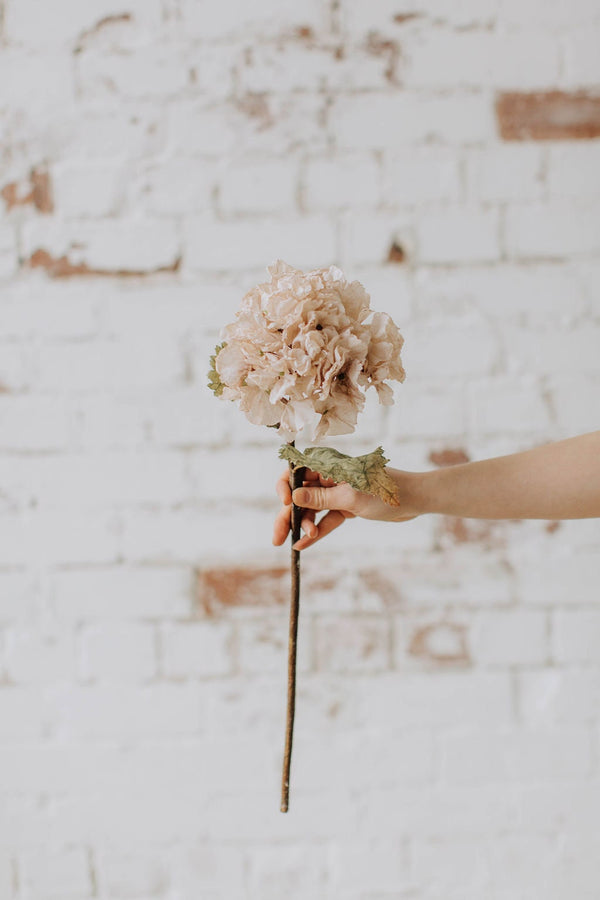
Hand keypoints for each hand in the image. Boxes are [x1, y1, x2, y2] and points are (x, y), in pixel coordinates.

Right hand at [272, 466, 420, 550]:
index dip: (286, 486)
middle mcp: (330, 477)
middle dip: (288, 515)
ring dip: (303, 525)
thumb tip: (294, 497)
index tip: (286, 503)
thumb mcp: (352, 497)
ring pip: (312, 509)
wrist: (416, 499)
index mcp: (330, 465)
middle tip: (276, 537)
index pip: (297, 470)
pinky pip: (326, 519)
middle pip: (301, 494)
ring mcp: (338, 493)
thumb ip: (321, 498)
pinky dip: (316, 530)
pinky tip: (303, 545)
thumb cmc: (386, 491)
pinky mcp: (347, 507)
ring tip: (299, 542)